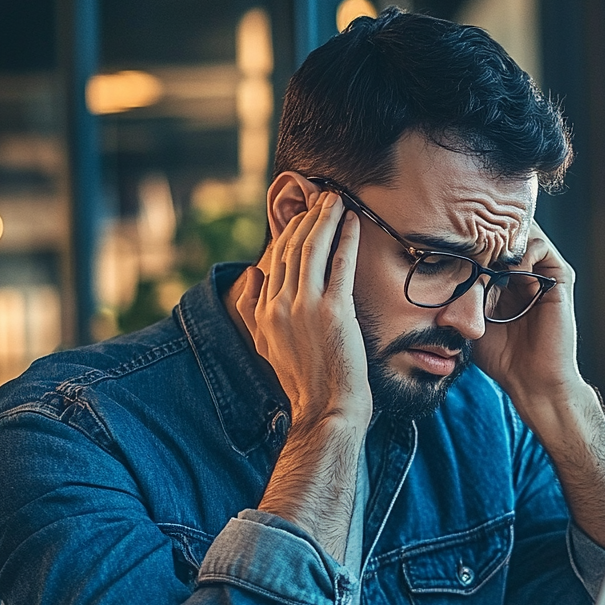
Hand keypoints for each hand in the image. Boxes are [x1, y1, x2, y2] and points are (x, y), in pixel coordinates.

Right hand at [236, 191, 371, 431]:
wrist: (326, 408)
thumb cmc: (304, 381)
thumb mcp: (266, 345)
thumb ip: (253, 309)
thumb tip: (252, 273)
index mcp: (265, 311)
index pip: (276, 259)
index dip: (291, 231)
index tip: (304, 214)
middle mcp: (281, 305)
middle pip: (292, 247)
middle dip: (308, 217)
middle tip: (323, 197)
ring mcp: (306, 307)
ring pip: (313, 249)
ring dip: (325, 219)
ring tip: (336, 200)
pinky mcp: (334, 312)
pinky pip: (340, 264)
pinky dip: (345, 239)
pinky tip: (352, 223)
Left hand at [474, 221, 604, 549]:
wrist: (532, 381)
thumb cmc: (501, 358)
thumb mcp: (468, 321)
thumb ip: (456, 298)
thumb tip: (424, 276)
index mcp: (504, 279)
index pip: (486, 242)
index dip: (465, 236)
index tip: (443, 237)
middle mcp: (524, 271)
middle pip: (503, 231)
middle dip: (481, 230)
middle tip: (459, 235)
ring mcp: (542, 273)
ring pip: (521, 231)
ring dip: (499, 238)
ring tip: (481, 253)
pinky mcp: (559, 278)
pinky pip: (540, 246)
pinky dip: (520, 249)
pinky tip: (502, 266)